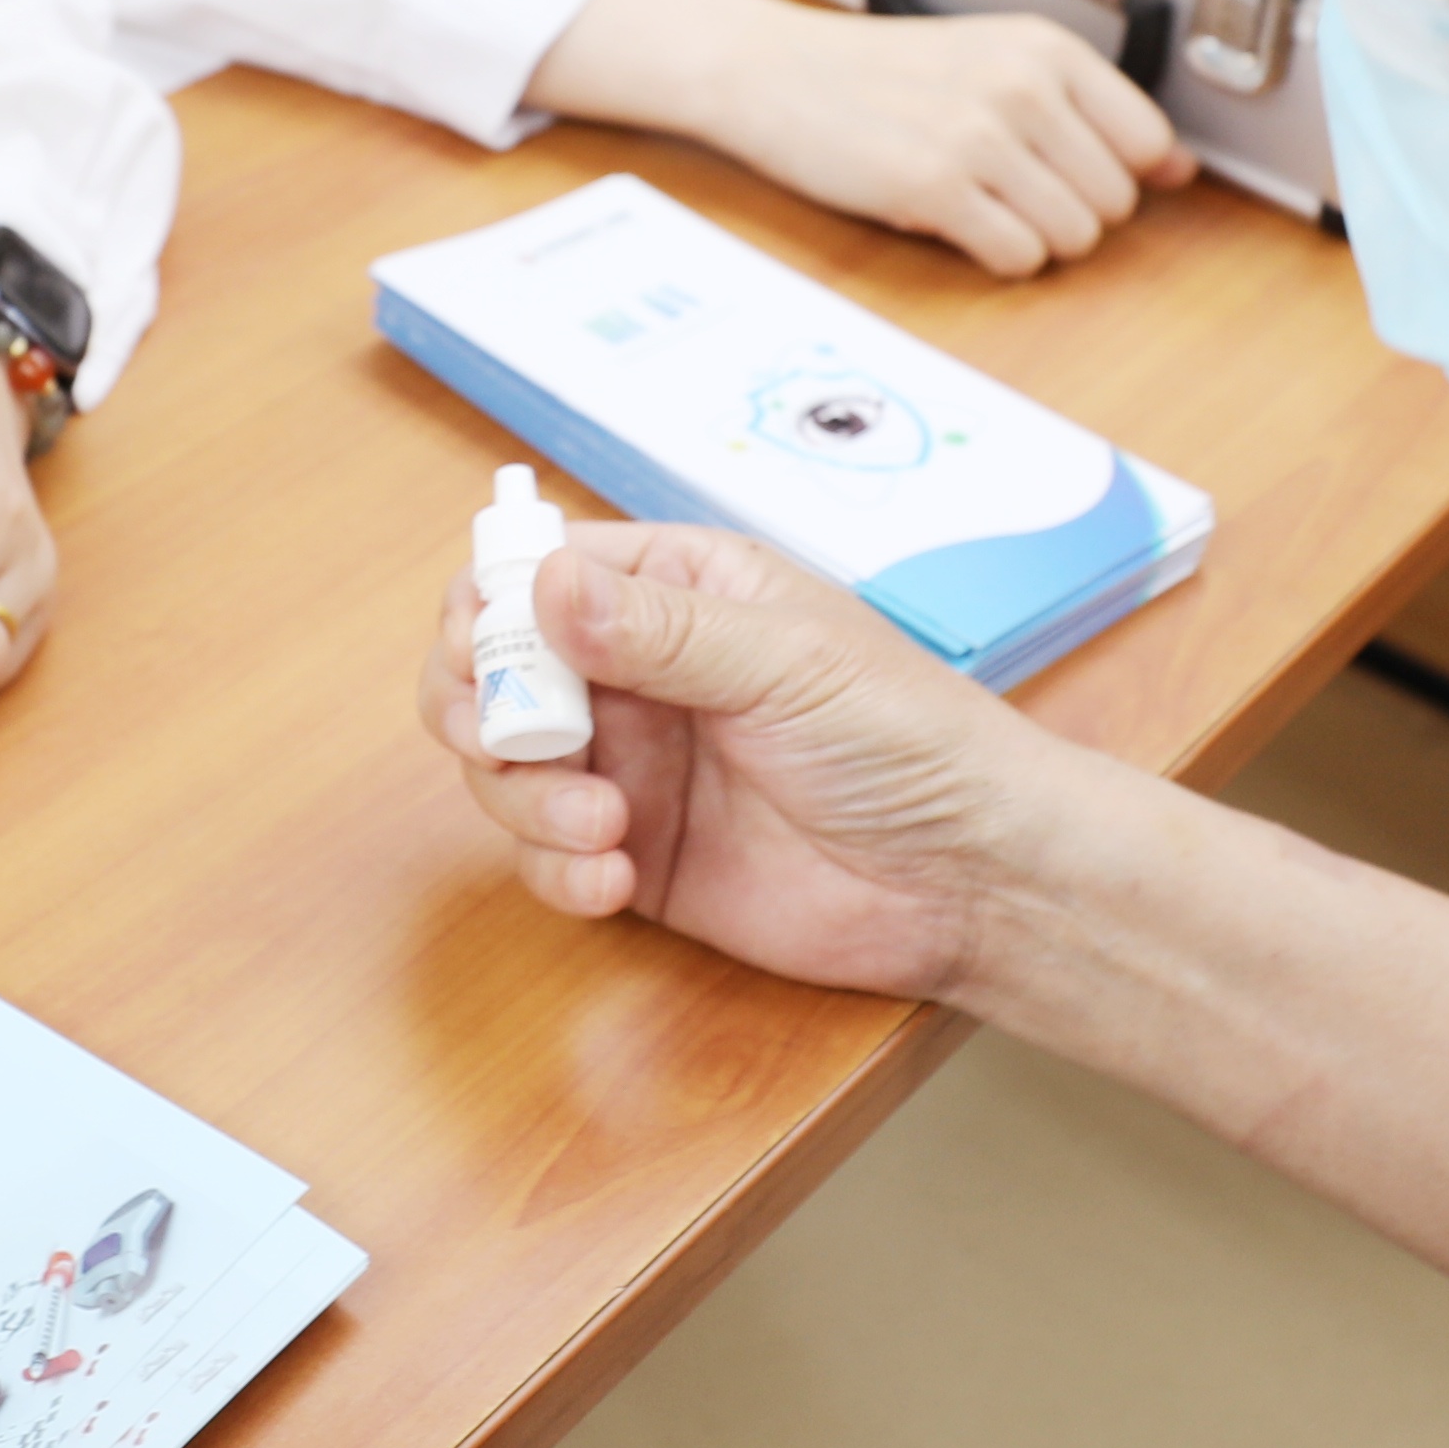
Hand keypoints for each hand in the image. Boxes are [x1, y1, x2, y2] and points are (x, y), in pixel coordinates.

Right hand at [413, 521, 1098, 1007]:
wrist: (968, 877)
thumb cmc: (908, 740)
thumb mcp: (786, 664)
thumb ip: (660, 631)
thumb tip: (543, 586)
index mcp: (679, 590)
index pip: (540, 569)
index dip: (490, 605)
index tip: (486, 650)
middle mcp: (639, 673)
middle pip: (495, 671)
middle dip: (480, 707)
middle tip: (508, 741)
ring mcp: (632, 766)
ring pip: (505, 768)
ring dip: (523, 797)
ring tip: (598, 822)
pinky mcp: (634, 857)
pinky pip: (546, 858)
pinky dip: (554, 869)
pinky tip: (613, 878)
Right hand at [524, 0, 1183, 274]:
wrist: (774, 71)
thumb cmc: (883, 74)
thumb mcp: (996, 64)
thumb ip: (1092, 113)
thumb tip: (1182, 170)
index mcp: (1044, 47)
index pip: (1148, 143)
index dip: (1113, 175)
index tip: (1068, 173)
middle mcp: (1020, 85)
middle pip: (1115, 202)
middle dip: (1068, 211)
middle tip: (1005, 189)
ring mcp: (978, 137)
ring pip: (1075, 238)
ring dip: (1031, 238)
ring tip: (978, 203)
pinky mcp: (933, 188)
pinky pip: (1019, 259)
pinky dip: (993, 256)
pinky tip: (953, 221)